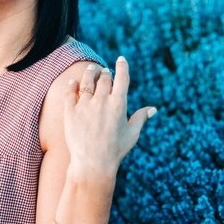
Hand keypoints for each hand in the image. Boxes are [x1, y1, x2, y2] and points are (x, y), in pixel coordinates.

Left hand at [64, 57, 156, 176]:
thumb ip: (141, 118)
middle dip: (105, 73)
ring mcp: (85, 105)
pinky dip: (72, 85)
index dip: (122, 66)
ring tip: (91, 70)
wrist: (92, 163)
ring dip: (89, 73)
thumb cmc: (115, 151)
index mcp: (119, 104)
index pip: (122, 78)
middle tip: (104, 71)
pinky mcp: (70, 111)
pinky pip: (70, 93)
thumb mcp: (132, 134)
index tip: (121, 59)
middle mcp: (102, 101)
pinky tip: (73, 82)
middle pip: (104, 78)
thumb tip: (153, 109)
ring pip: (86, 82)